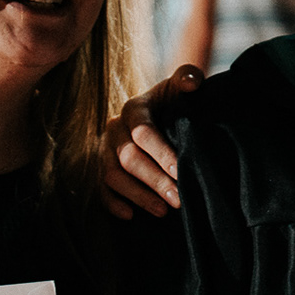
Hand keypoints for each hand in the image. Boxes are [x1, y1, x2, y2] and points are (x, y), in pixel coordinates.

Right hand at [98, 63, 203, 218]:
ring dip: (138, 196)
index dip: (161, 152)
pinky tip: (131, 216)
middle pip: (129, 159)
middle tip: (178, 198)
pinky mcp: (101, 168)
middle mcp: (114, 129)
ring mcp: (105, 151)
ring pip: (114, 176)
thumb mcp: (181, 85)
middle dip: (154, 180)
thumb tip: (193, 83)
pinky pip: (101, 189)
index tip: (181, 169)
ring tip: (163, 211)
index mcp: (134, 109)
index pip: (143, 133)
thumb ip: (187, 78)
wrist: (159, 110)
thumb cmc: (173, 99)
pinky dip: (113, 203)